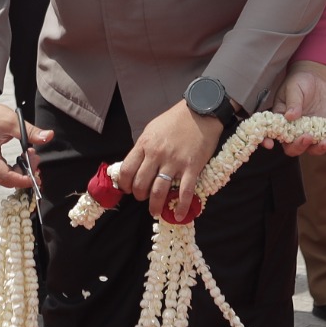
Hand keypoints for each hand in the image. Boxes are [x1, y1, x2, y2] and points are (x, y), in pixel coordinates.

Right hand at [0, 81, 45, 188]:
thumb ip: (31, 132)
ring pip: (3, 178)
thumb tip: (49, 136)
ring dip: (19, 171)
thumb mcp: (12, 121)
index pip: (6, 176)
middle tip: (35, 157)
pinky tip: (20, 157)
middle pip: (5, 180)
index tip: (37, 176)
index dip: (24, 179)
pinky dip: (12, 168)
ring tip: (29, 154)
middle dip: (24, 173)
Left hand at [119, 98, 223, 221]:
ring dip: (155, 205)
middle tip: (143, 198)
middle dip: (139, 196)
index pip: (127, 170)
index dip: (124, 184)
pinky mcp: (192, 167)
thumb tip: (135, 165)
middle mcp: (157, 154)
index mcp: (145, 144)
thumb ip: (143, 147)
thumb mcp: (152, 129)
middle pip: (140, 184)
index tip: (127, 189)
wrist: (201, 111)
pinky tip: (178, 215)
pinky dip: (181, 207)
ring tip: (155, 211)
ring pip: (158, 191)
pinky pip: (185, 192)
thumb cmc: (175, 120)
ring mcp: (174, 162)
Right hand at [267, 61, 325, 156]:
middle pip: (294, 147)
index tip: (269, 144)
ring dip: (320, 149)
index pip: (274, 134)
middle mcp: (295, 131)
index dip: (269, 141)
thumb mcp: (294, 88)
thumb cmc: (299, 82)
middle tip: (308, 137)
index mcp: (282, 121)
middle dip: (300, 146)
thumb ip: (293, 101)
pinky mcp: (325, 133)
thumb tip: (290, 115)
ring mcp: (311, 134)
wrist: (317, 80)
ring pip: (313, 149)